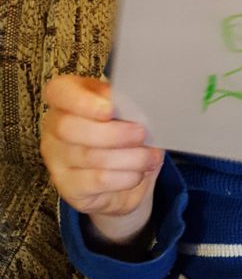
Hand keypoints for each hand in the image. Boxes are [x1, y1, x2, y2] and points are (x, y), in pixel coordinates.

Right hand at [40, 75, 162, 237]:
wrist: (123, 168)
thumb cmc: (122, 125)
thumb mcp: (122, 106)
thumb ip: (123, 101)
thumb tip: (137, 102)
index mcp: (65, 98)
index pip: (58, 92)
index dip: (82, 101)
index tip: (110, 109)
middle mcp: (53, 127)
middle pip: (70, 128)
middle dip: (113, 133)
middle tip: (142, 134)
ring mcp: (56, 160)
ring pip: (90, 157)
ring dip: (128, 157)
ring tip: (151, 156)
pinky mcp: (68, 187)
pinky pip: (98, 181)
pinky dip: (125, 176)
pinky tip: (139, 172)